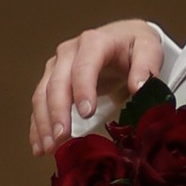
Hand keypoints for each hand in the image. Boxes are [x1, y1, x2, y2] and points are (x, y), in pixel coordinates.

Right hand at [30, 20, 167, 157]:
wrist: (122, 38)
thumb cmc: (134, 45)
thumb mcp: (148, 48)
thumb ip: (146, 66)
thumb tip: (138, 87)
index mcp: (94, 42)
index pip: (84, 65)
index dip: (83, 88)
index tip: (87, 113)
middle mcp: (69, 53)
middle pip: (57, 83)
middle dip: (58, 112)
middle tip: (62, 137)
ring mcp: (56, 67)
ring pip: (42, 94)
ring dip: (44, 122)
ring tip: (49, 148)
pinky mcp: (50, 81)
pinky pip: (39, 105)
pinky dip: (37, 126)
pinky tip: (39, 146)